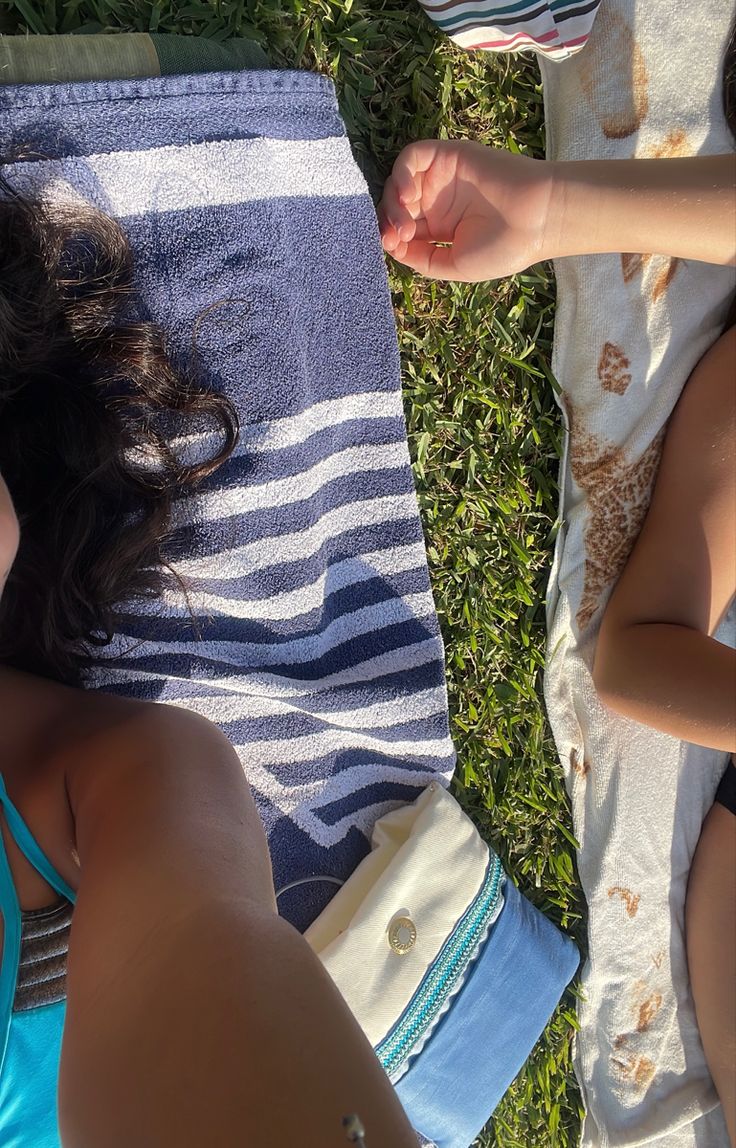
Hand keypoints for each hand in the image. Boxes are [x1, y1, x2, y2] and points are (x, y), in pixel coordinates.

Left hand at [378, 139, 554, 281]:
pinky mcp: (448, 156)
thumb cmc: (503, 247)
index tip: (392, 247)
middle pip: (396, 205)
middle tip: (398, 237)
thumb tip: (392, 248)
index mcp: (440, 227)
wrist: (536, 219)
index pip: (402, 227)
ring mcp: (441, 177)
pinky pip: (413, 157)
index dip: (390, 236)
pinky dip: (401, 174)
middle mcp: (438, 200)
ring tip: (404, 225)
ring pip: (400, 182)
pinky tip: (407, 196)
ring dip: (393, 203)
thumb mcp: (455, 266)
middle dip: (389, 222)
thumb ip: (422, 259)